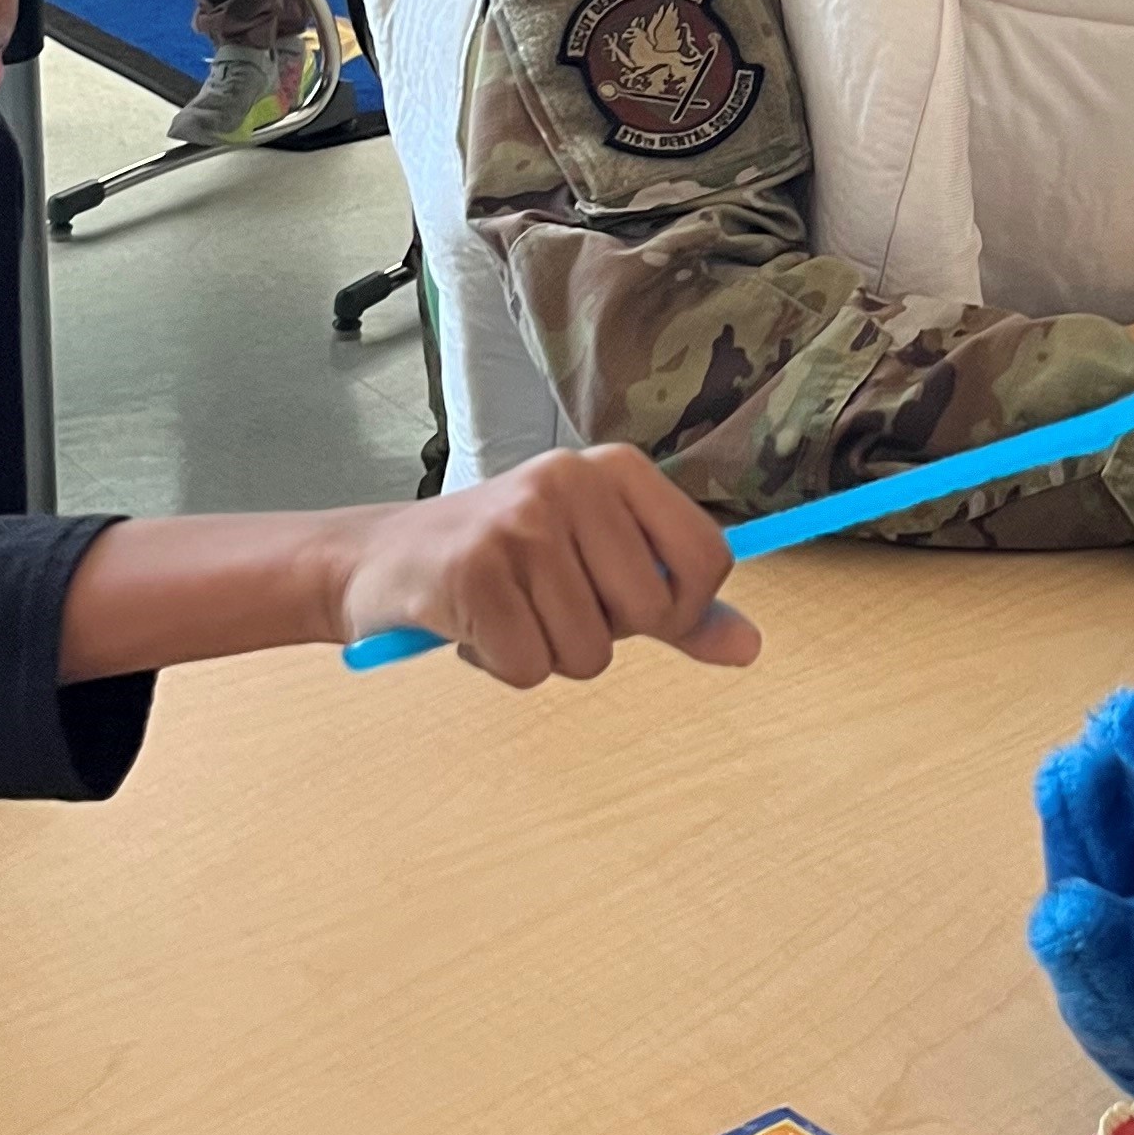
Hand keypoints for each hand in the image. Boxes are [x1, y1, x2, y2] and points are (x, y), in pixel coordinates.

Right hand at [335, 444, 758, 687]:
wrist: (385, 560)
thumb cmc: (508, 563)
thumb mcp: (599, 565)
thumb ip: (677, 604)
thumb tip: (749, 646)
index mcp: (617, 468)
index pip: (706, 557)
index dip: (681, 609)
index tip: (636, 611)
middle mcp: (573, 480)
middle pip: (650, 612)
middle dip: (605, 634)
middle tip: (552, 604)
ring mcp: (521, 521)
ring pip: (589, 651)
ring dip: (549, 654)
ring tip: (510, 612)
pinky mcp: (474, 570)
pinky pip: (530, 666)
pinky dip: (504, 666)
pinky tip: (476, 627)